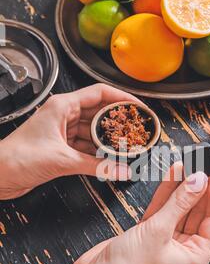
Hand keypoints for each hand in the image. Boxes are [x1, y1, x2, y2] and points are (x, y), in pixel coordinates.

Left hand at [0, 84, 139, 198]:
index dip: (122, 99)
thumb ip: (96, 166)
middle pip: (99, 113)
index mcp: (62, 106)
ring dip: (109, 140)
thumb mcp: (62, 160)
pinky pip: (86, 147)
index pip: (99, 93)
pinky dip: (98, 153)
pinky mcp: (61, 147)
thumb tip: (121, 170)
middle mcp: (64, 116)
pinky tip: (110, 159)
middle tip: (136, 130)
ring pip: (93, 131)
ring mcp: (63, 132)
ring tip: (127, 147)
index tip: (138, 107)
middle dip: (118, 123)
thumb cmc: (17, 157)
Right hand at [69, 163, 209, 263]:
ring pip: (180, 207)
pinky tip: (173, 174)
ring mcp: (166, 241)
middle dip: (201, 186)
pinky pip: (164, 209)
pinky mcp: (149, 233)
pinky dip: (167, 192)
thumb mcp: (158, 230)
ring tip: (189, 162)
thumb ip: (180, 203)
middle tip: (204, 162)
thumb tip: (199, 181)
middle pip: (199, 211)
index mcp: (196, 256)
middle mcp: (184, 250)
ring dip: (183, 185)